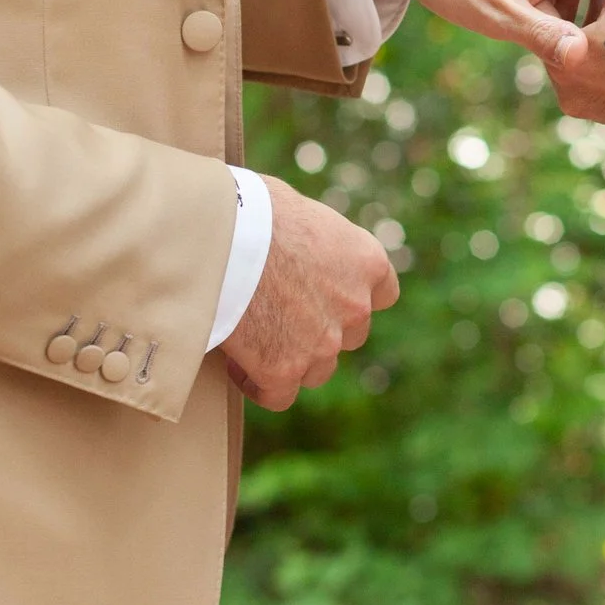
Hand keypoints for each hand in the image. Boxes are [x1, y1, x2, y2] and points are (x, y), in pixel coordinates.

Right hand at [221, 175, 398, 410]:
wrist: (221, 236)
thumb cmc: (251, 209)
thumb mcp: (302, 214)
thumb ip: (316, 245)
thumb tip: (300, 250)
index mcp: (366, 261)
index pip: (382, 294)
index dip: (351, 298)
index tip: (325, 295)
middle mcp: (355, 306)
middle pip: (349, 336)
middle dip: (321, 330)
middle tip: (280, 315)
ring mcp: (323, 343)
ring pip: (316, 369)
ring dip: (291, 358)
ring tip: (253, 338)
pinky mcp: (284, 370)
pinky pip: (278, 395)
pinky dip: (259, 384)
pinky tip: (237, 363)